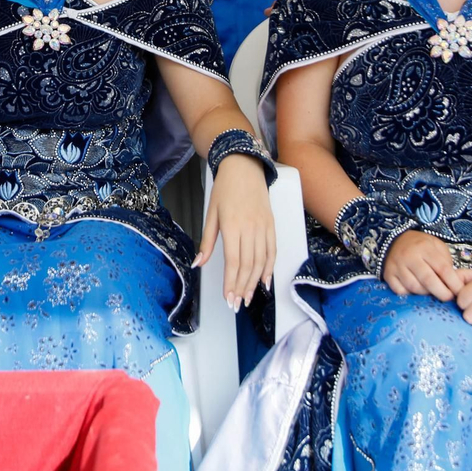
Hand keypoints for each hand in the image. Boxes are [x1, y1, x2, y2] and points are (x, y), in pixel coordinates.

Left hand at [196, 154, 274, 308]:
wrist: (244, 166)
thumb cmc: (224, 189)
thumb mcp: (210, 213)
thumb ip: (206, 241)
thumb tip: (198, 263)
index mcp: (232, 225)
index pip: (232, 261)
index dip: (231, 283)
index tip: (228, 298)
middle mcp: (250, 228)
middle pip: (248, 265)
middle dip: (242, 288)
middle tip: (238, 304)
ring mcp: (263, 227)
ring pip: (261, 261)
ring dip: (255, 282)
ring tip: (249, 297)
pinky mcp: (272, 224)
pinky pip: (272, 251)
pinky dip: (270, 268)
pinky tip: (265, 281)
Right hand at [382, 230, 467, 300]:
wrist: (395, 240)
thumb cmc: (421, 246)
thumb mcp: (437, 247)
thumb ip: (446, 263)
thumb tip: (455, 284)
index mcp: (425, 247)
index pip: (442, 268)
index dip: (453, 283)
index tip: (460, 292)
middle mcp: (409, 256)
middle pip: (428, 280)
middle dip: (442, 293)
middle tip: (449, 298)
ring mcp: (397, 266)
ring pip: (414, 287)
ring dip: (426, 294)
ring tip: (432, 292)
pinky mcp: (388, 275)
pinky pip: (401, 291)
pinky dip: (410, 294)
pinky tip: (416, 291)